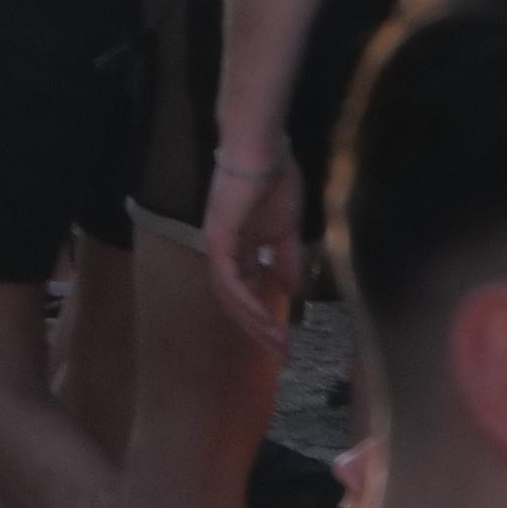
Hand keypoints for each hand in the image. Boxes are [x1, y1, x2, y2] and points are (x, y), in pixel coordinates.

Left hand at [200, 123, 301, 340]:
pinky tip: (261, 318)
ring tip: (275, 342)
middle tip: (281, 355)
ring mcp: (217, 247)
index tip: (285, 342)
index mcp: (238, 251)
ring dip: (253, 322)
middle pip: (235, 302)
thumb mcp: (285, 231)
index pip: (246, 294)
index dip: (264, 319)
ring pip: (229, 296)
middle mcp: (222, 253)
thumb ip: (285, 260)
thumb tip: (290, 290)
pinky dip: (244, 300)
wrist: (261, 152)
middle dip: (258, 330)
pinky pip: (227, 279)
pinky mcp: (216, 239)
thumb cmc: (273, 182)